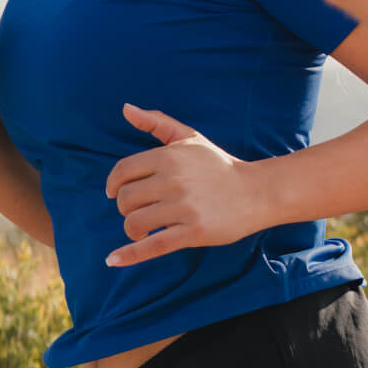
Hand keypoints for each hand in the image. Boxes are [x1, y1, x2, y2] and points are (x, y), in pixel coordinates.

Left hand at [104, 105, 263, 266]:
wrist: (254, 192)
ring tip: (143, 229)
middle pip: (125, 199)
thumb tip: (125, 108)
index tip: (114, 193)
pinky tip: (113, 259)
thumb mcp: (190, 138)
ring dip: (132, 230)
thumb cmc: (217, 165)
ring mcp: (184, 207)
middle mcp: (174, 179)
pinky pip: (152, 246)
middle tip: (141, 209)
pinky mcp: (193, 231)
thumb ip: (157, 122)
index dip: (113, 184)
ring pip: (134, 222)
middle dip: (127, 207)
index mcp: (170, 156)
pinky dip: (130, 255)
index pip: (122, 171)